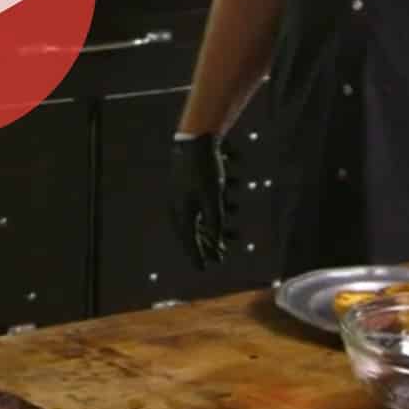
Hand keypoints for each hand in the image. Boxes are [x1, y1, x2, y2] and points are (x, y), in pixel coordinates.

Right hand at [169, 135, 227, 268]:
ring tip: (229, 238)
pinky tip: (226, 213)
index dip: (198, 255)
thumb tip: (217, 241)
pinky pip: (202, 207)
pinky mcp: (190, 186)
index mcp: (182, 211)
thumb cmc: (203, 169)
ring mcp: (184, 196)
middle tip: (219, 258)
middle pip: (194, 233)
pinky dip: (214, 214)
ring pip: (200, 219)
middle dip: (209, 245)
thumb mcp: (213, 197)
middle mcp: (180, 206)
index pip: (189, 240)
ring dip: (216, 229)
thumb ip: (216, 221)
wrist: (195, 140)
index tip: (204, 269)